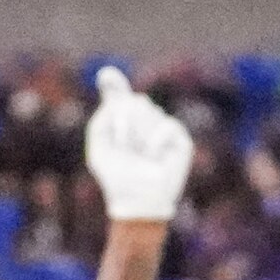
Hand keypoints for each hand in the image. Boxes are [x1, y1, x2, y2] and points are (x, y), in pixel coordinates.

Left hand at [83, 66, 195, 223]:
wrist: (136, 202)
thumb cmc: (116, 178)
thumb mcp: (100, 146)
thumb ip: (102, 118)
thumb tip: (118, 98)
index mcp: (123, 121)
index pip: (119, 94)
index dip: (113, 83)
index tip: (107, 77)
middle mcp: (144, 121)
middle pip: (134, 100)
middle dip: (123, 121)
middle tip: (123, 146)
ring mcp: (163, 128)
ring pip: (149, 110)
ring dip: (137, 135)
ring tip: (139, 156)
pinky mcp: (179, 139)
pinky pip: (166, 125)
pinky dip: (153, 142)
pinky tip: (151, 158)